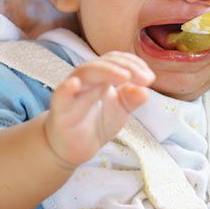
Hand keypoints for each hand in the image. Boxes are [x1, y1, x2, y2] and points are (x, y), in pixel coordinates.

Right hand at [44, 51, 154, 167]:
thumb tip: (145, 89)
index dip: (133, 63)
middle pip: (103, 63)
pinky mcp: (61, 110)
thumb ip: (132, 98)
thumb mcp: (120, 110)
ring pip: (85, 73)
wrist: (73, 148)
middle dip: (126, 66)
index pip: (115, 60)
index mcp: (100, 77)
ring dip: (106, 71)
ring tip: (125, 76)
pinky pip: (60, 96)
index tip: (150, 77)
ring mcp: (72, 93)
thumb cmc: (96, 122)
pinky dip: (66, 89)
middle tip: (146, 79)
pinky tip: (74, 84)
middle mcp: (85, 80)